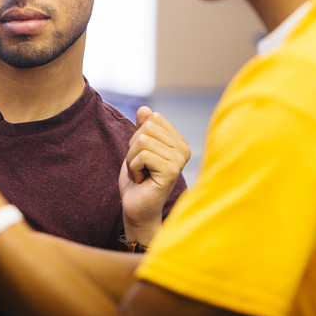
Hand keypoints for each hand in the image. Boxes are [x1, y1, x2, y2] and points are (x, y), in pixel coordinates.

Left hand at [118, 106, 190, 243]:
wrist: (137, 207)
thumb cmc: (138, 179)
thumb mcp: (136, 148)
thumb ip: (142, 128)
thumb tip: (144, 108)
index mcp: (178, 141)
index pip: (153, 117)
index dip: (138, 135)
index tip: (143, 156)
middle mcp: (184, 149)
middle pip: (147, 127)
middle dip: (133, 147)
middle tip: (140, 166)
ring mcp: (179, 160)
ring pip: (142, 140)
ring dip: (132, 159)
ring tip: (141, 174)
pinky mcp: (172, 171)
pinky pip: (142, 156)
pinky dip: (133, 168)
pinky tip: (142, 180)